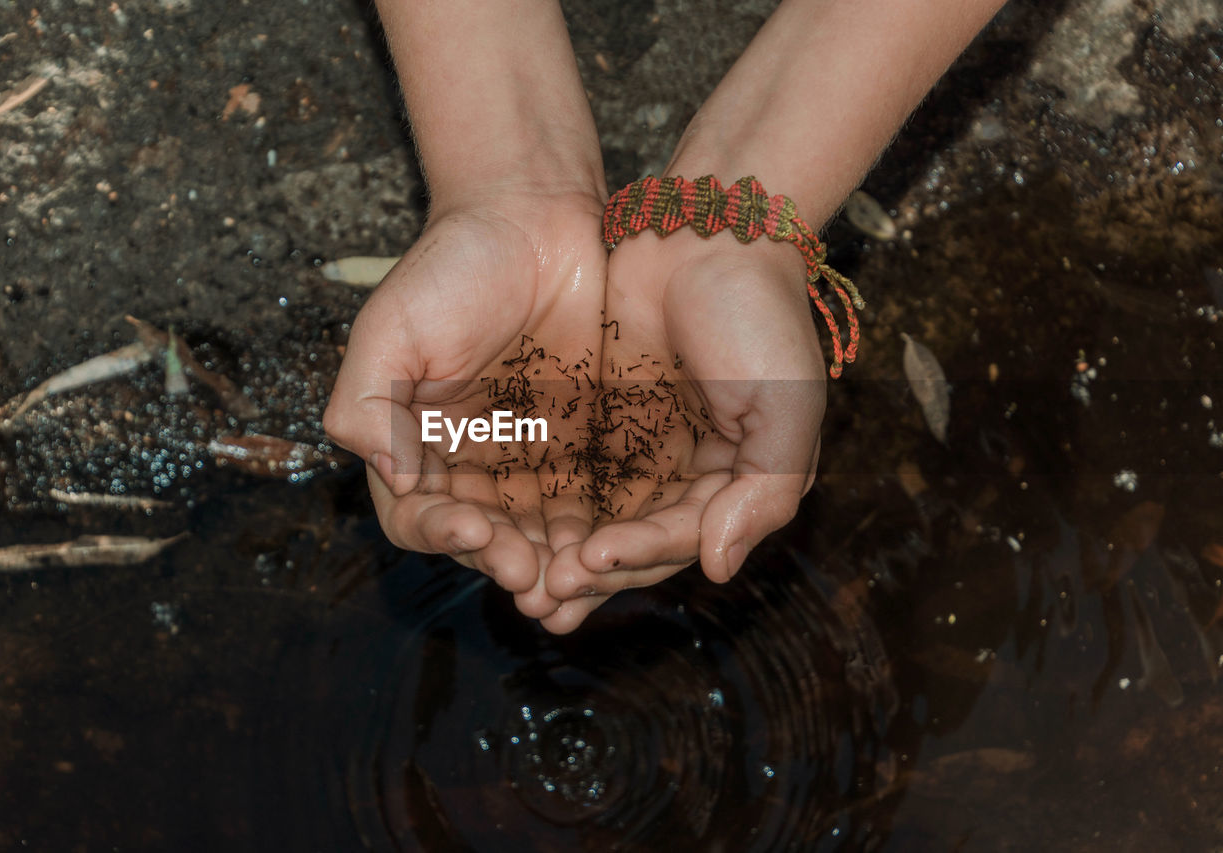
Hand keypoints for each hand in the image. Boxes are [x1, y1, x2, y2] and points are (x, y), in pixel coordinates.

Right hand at [324, 193, 607, 619]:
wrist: (536, 217)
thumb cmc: (452, 267)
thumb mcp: (391, 330)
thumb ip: (367, 405)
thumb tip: (391, 478)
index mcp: (415, 446)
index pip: (419, 517)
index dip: (443, 533)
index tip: (476, 527)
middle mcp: (471, 465)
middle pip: (484, 540)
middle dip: (505, 562)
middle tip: (532, 575)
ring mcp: (532, 459)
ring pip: (540, 535)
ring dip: (553, 566)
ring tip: (573, 581)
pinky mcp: (588, 447)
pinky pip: (595, 504)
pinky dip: (600, 534)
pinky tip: (614, 548)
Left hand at [538, 227, 825, 632]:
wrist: (708, 230)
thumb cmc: (760, 318)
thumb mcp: (786, 409)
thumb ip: (762, 494)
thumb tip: (719, 568)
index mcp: (733, 482)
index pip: (681, 540)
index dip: (637, 558)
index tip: (591, 560)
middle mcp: (685, 474)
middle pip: (631, 544)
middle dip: (589, 574)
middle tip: (541, 598)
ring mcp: (638, 445)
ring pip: (593, 517)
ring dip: (559, 552)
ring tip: (517, 579)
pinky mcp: (596, 416)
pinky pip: (564, 471)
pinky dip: (541, 503)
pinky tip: (504, 525)